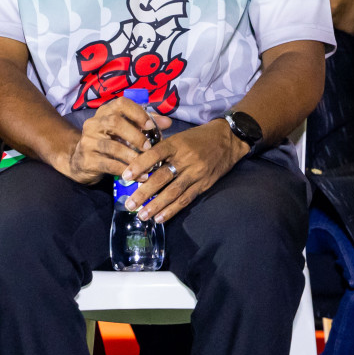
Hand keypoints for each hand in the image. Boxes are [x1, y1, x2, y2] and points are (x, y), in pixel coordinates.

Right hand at [64, 97, 171, 184]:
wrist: (81, 162)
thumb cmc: (109, 143)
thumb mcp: (125, 131)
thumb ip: (145, 125)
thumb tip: (167, 122)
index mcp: (105, 112)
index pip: (120, 103)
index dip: (137, 113)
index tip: (150, 125)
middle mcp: (93, 124)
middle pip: (114, 122)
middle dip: (135, 135)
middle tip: (148, 147)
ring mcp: (88, 141)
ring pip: (112, 146)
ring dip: (132, 155)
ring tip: (146, 164)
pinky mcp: (87, 160)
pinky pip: (109, 164)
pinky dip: (127, 170)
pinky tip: (140, 176)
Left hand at [123, 120, 248, 223]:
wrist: (228, 139)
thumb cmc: (197, 137)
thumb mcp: (178, 136)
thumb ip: (160, 148)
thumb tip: (138, 162)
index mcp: (175, 144)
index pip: (154, 154)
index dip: (139, 165)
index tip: (125, 176)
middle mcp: (185, 159)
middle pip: (161, 177)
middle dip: (144, 192)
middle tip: (129, 204)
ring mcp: (195, 174)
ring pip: (173, 192)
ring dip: (156, 205)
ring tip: (142, 215)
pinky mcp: (203, 185)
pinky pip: (186, 199)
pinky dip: (172, 210)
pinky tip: (160, 217)